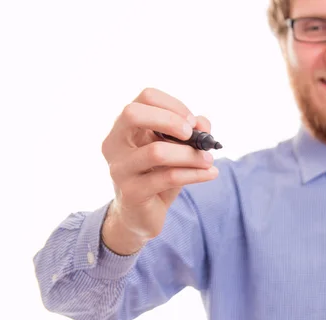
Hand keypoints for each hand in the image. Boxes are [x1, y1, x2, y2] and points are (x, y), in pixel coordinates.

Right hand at [100, 88, 218, 253]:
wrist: (141, 215)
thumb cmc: (157, 176)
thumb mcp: (175, 150)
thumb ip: (190, 132)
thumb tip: (203, 122)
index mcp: (124, 127)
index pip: (145, 97)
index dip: (173, 105)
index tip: (192, 123)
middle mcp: (114, 144)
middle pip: (133, 114)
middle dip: (170, 120)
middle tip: (192, 134)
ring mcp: (120, 169)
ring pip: (157, 152)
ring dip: (191, 154)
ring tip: (208, 160)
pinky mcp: (132, 192)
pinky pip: (169, 178)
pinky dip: (195, 173)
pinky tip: (211, 173)